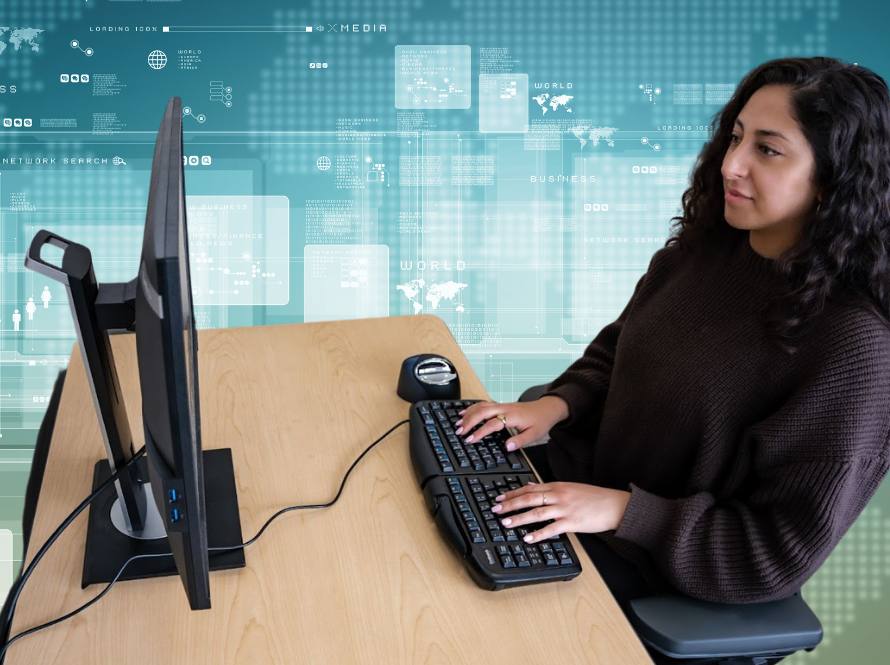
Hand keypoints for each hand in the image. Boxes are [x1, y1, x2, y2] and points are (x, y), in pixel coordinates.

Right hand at [454, 396, 568, 450]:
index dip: (480, 432)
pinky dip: (472, 408)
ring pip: (481, 406)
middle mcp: (505, 408)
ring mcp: (502, 405)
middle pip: (482, 412)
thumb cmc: (540, 421)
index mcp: (512, 416)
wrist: (547, 408)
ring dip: (468, 414)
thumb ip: (519, 441)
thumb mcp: (534, 435)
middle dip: (469, 422)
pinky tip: (464, 413)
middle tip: (459, 432)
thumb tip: (506, 447)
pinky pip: (483, 404)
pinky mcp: (501, 405)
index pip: (492, 424)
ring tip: (458, 424)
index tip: (470, 439)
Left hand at [490, 481, 630, 543]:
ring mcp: (565, 508)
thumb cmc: (594, 497)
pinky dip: (538, 534)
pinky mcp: (572, 522)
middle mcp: (559, 495)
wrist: (614, 504)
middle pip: (529, 498)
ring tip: (506, 523)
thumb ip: (550, 487)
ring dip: (519, 518)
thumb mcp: (570, 487)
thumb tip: (531, 486)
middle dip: (510, 504)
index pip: (530, 488)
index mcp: (557, 486)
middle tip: (496, 509)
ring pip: (537, 512)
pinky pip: (551, 528)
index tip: (499, 497)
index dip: (512, 493)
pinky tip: (528, 538)